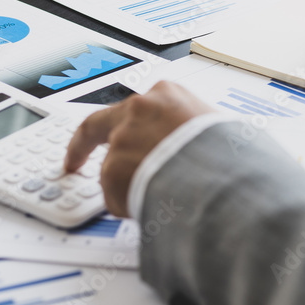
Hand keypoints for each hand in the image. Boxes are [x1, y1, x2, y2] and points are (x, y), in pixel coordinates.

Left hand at [64, 82, 214, 216]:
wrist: (225, 176)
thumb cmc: (231, 154)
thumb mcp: (219, 129)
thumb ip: (194, 132)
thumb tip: (202, 148)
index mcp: (166, 95)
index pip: (133, 106)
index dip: (122, 124)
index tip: (111, 133)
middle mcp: (138, 110)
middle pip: (96, 127)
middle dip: (81, 146)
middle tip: (73, 162)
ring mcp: (122, 139)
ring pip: (114, 168)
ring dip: (132, 186)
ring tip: (164, 200)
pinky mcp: (112, 170)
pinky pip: (117, 195)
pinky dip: (132, 206)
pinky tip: (158, 210)